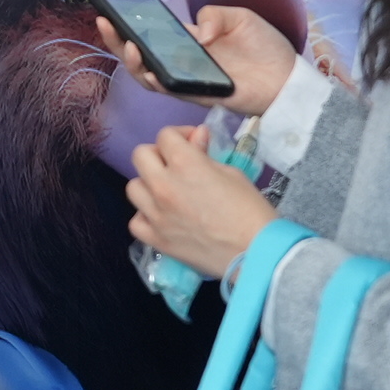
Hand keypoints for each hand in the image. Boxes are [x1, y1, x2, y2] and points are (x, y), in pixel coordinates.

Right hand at [97, 6, 302, 117]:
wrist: (287, 77)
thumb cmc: (265, 47)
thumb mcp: (240, 17)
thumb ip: (214, 15)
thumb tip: (195, 33)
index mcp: (189, 39)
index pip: (152, 32)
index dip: (129, 24)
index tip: (110, 9)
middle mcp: (182, 60)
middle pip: (140, 55)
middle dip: (118, 41)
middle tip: (105, 24)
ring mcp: (187, 78)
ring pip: (148, 76)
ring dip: (133, 63)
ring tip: (130, 47)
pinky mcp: (197, 95)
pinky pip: (169, 91)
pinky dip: (156, 81)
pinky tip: (150, 69)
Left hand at [128, 123, 279, 279]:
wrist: (255, 254)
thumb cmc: (251, 211)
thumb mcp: (232, 174)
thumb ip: (205, 154)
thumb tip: (196, 136)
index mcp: (185, 164)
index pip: (165, 135)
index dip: (180, 135)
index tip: (193, 143)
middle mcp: (163, 185)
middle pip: (141, 155)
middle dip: (159, 154)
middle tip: (176, 165)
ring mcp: (155, 214)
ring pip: (134, 187)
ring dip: (149, 184)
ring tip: (168, 192)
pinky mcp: (155, 239)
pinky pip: (136, 221)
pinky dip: (146, 216)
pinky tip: (162, 218)